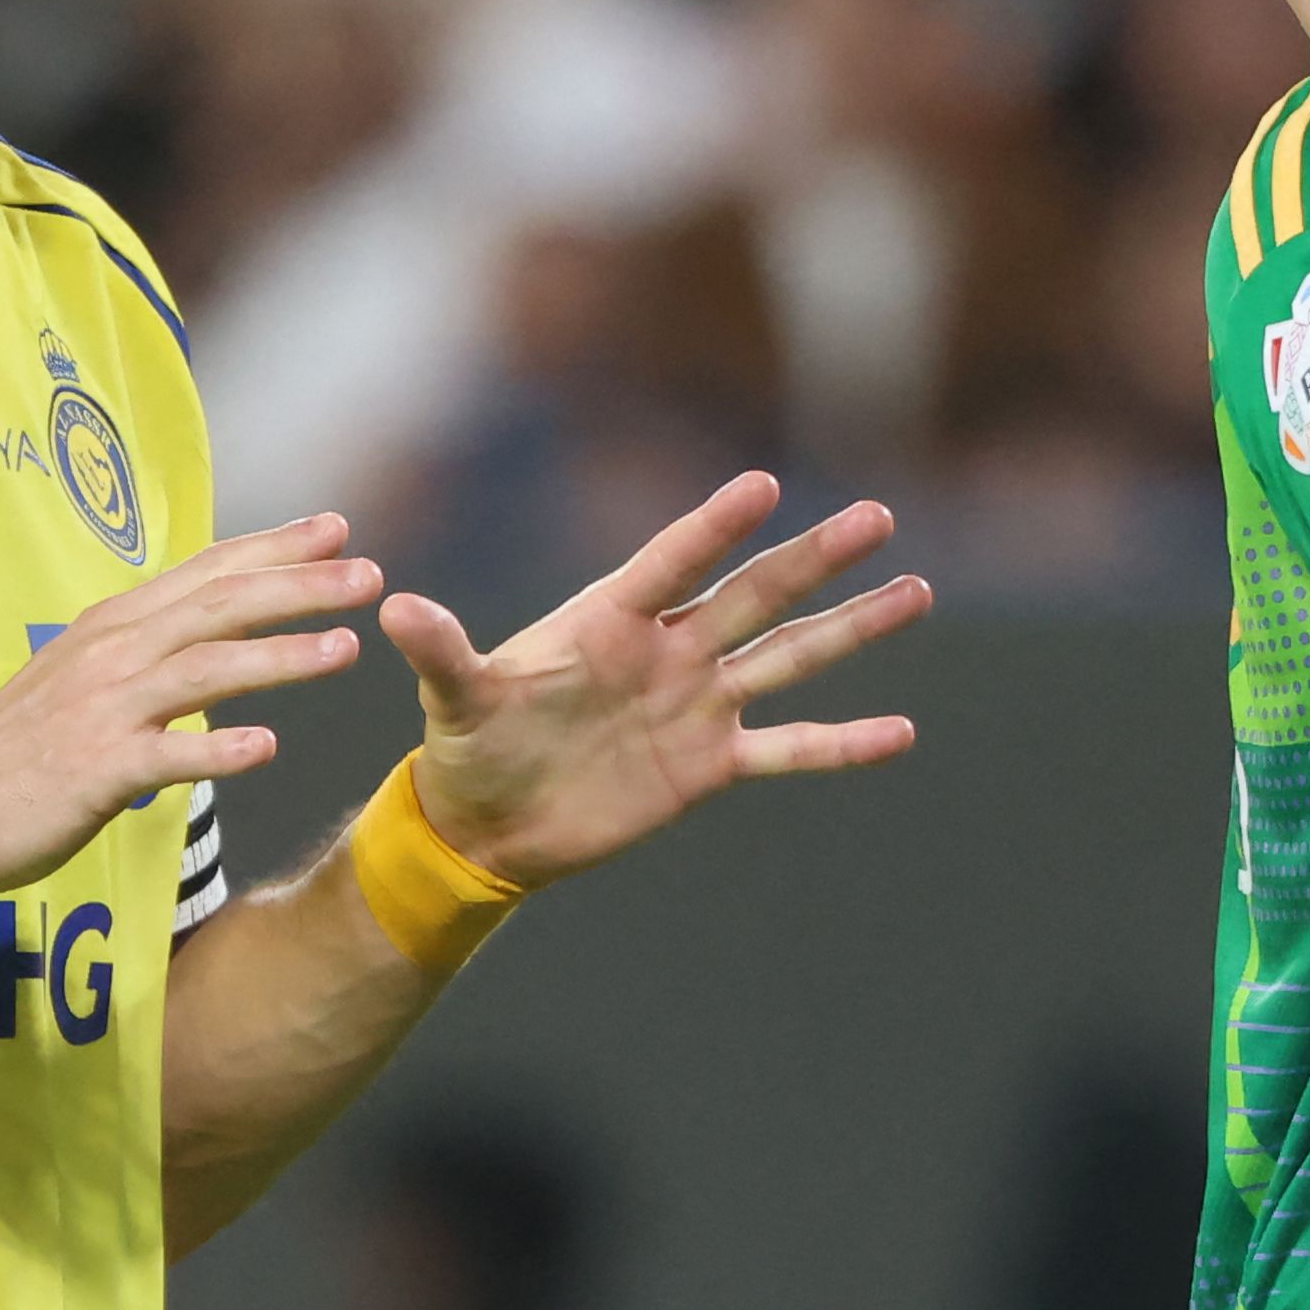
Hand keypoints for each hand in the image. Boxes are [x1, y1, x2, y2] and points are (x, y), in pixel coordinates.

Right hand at [0, 515, 378, 906]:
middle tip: (367, 572)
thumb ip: (139, 657)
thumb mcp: (77, 682)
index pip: (206, 574)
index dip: (273, 548)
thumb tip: (197, 639)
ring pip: (205, 671)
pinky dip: (216, 751)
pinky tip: (267, 748)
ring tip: (346, 648)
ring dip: (278, 656)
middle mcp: (112, 655)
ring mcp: (103, 711)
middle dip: (299, 586)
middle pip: (219, 607)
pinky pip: (165, 758)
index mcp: (112, 629)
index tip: (335, 527)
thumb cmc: (10, 754)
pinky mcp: (94, 771)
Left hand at [386, 471, 928, 886]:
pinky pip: (789, 748)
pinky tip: (901, 733)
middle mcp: (669, 650)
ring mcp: (697, 704)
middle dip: (815, 558)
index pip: (673, 561)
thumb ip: (441, 652)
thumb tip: (395, 610)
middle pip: (755, 594)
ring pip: (789, 656)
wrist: (489, 823)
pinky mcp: (710, 764)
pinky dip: (843, 744)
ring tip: (915, 591)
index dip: (715, 527)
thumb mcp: (456, 698)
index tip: (762, 485)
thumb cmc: (469, 746)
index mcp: (612, 619)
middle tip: (877, 515)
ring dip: (852, 628)